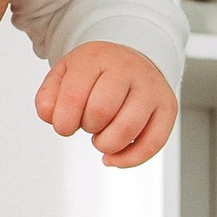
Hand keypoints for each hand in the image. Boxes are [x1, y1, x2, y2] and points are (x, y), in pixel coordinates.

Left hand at [35, 41, 177, 167]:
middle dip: (87, 127)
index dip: (63, 120)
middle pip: (101, 111)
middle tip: (88, 123)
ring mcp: (150, 87)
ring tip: (101, 137)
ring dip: (106, 144)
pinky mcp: (168, 107)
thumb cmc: (95, 74)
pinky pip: (152, 143)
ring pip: (127, 129)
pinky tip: (113, 158)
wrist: (130, 59)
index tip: (64, 124)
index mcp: (96, 57)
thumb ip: (48, 97)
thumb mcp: (64, 75)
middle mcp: (127, 69)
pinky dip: (129, 159)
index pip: (74, 94)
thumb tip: (50, 117)